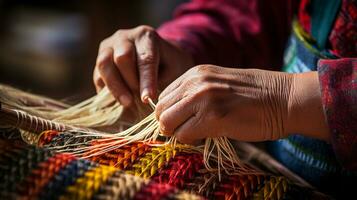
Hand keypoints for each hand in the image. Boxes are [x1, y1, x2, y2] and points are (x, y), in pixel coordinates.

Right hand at [93, 25, 193, 106]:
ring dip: (116, 87)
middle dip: (131, 82)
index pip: (145, 59)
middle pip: (122, 58)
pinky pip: (98, 76)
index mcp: (146, 36)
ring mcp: (108, 47)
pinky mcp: (100, 61)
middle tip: (141, 100)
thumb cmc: (168, 65)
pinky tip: (119, 101)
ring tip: (128, 103)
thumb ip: (161, 81)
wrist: (156, 57)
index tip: (148, 99)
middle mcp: (124, 37)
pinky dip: (108, 90)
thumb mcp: (173, 70)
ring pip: (104, 65)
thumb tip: (147, 101)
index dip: (146, 81)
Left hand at [155, 65, 328, 144]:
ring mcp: (203, 99)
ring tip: (198, 132)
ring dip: (179, 133)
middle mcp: (195, 83)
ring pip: (168, 123)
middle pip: (161, 110)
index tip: (181, 121)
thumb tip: (175, 114)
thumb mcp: (218, 84)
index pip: (163, 96)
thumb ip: (195, 94)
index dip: (169, 113)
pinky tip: (208, 135)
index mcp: (196, 73)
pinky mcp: (213, 118)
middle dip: (169, 124)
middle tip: (187, 130)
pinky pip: (184, 135)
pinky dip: (191, 140)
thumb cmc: (254, 95)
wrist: (284, 99)